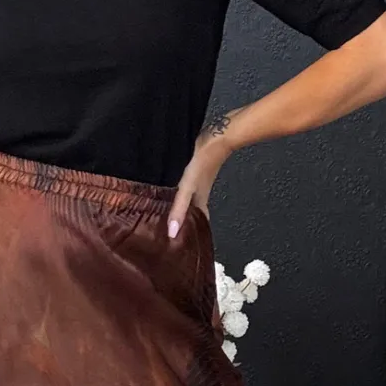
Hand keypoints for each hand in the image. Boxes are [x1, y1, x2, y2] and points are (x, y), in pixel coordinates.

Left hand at [167, 123, 234, 238]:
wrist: (217, 137)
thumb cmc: (204, 161)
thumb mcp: (187, 187)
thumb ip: (179, 209)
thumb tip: (172, 233)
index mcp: (199, 203)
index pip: (197, 226)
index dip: (191, 237)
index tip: (183, 248)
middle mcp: (199, 196)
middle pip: (192, 215)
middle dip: (184, 225)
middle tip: (171, 235)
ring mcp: (197, 184)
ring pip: (189, 203)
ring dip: (181, 210)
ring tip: (167, 217)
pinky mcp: (194, 172)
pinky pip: (185, 189)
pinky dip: (179, 195)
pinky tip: (171, 192)